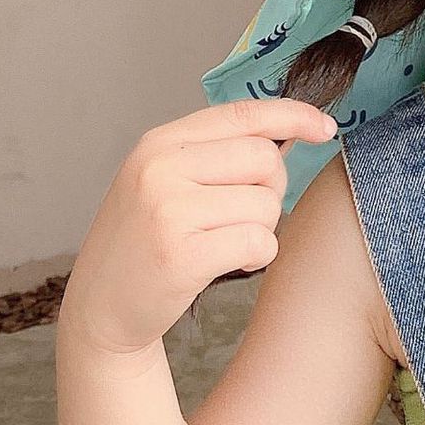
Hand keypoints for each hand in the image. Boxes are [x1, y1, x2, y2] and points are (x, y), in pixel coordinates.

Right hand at [61, 97, 338, 356]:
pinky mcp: (182, 255)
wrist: (98, 311)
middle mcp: (160, 168)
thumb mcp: (162, 181)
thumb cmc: (144, 244)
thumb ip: (214, 154)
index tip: (325, 127)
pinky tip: (229, 264)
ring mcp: (168, 210)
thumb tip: (290, 132)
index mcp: (158, 143)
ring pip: (266, 204)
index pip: (242, 113)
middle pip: (264, 158)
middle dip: (270, 190)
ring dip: (261, 229)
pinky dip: (258, 256)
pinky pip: (260, 241)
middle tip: (242, 216)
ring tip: (224, 244)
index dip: (293, 115)